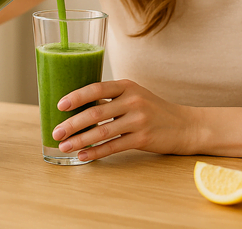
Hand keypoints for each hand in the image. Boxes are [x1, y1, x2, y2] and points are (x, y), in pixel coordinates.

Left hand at [52, 79, 197, 161]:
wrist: (184, 125)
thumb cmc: (153, 110)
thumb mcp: (135, 96)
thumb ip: (111, 99)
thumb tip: (78, 106)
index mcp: (127, 86)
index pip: (97, 88)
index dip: (77, 97)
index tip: (60, 105)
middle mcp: (133, 100)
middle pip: (96, 113)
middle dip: (72, 124)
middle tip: (56, 132)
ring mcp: (139, 120)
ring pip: (102, 132)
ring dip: (80, 140)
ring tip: (64, 146)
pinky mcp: (143, 138)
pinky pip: (114, 146)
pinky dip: (96, 152)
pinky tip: (83, 156)